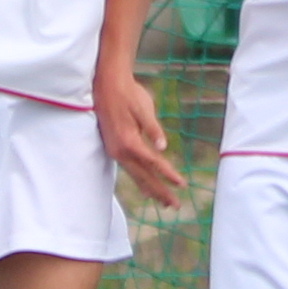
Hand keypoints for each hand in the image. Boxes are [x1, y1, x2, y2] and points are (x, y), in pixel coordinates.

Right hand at [95, 57, 185, 208]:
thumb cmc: (128, 93)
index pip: (153, 163)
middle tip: (175, 206)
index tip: (182, 185)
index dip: (168, 175)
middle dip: (160, 191)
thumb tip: (163, 147)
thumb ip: (153, 128)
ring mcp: (115, 150)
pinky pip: (128, 169)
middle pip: (144, 176)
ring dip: (151, 190)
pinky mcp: (113, 148)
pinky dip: (139, 181)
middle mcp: (120, 150)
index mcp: (129, 141)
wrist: (106, 82)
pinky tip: (146, 189)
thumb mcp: (143, 107)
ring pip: (135, 176)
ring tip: (164, 203)